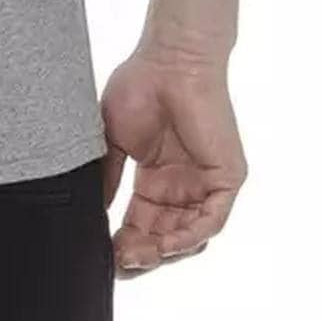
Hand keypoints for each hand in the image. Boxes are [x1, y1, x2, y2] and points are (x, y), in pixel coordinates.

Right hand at [100, 46, 246, 276]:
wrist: (170, 59)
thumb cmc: (140, 86)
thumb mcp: (113, 141)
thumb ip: (108, 179)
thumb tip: (94, 214)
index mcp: (156, 180)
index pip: (141, 225)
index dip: (123, 244)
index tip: (103, 256)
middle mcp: (182, 187)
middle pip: (163, 238)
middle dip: (140, 255)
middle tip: (117, 261)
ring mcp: (205, 185)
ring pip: (188, 236)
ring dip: (162, 252)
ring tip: (135, 255)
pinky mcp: (226, 179)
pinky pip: (211, 221)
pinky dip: (188, 237)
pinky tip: (165, 244)